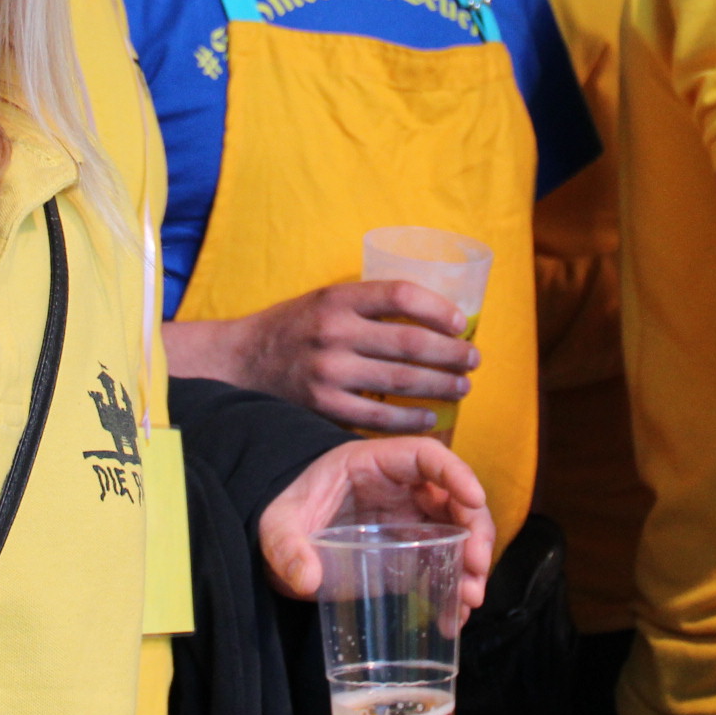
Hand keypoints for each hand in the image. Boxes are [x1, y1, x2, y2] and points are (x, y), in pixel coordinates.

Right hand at [170, 280, 478, 432]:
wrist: (242, 362)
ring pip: (401, 382)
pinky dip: (411, 419)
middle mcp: (333, 333)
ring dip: (441, 386)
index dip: (438, 308)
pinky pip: (379, 417)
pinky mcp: (324, 407)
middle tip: (474, 360)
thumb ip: (369, 305)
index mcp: (338, 298)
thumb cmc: (296, 328)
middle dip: (452, 354)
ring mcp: (328, 373)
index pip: (401, 295)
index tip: (460, 323)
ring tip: (462, 387)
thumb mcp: (327, 300)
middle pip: (411, 343)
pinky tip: (431, 418)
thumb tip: (434, 316)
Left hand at [258, 434, 494, 612]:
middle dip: (475, 529)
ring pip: (457, 531)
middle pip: (453, 496)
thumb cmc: (285, 516)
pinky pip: (442, 564)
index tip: (475, 498)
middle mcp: (400, 488)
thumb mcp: (276, 526)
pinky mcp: (409, 551)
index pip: (425, 455)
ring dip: (472, 563)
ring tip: (470, 599)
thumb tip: (307, 579)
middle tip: (477, 567)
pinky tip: (454, 617)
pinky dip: (453, 588)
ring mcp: (409, 519)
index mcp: (373, 464)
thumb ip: (286, 548)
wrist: (279, 542)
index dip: (455, 472)